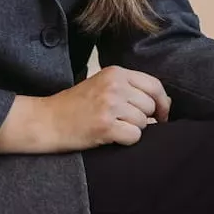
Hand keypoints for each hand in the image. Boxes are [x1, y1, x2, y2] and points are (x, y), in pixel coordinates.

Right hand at [0, 65, 170, 153]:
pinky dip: (126, 140)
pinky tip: (111, 136)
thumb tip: (165, 102)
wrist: (47, 121)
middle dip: (143, 118)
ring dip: (132, 129)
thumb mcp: (102, 85)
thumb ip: (130, 88)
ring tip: (113, 127)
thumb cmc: (76, 105)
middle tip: (125, 122)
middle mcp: (115, 85)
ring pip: (143, 122)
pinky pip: (134, 136)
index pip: (154, 85)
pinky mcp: (105, 125)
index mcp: (115, 72)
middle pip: (150, 106)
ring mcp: (110, 105)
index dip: (162, 103)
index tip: (161, 115)